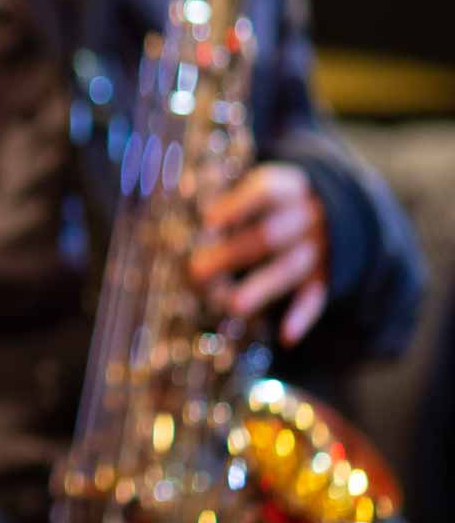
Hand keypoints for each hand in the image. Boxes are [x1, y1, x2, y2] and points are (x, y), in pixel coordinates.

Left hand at [189, 162, 328, 344]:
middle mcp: (308, 216)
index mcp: (289, 187)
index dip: (237, 207)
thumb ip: (226, 197)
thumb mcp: (255, 186)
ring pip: (291, 269)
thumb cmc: (270, 199)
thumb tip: (189, 212)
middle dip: (232, 255)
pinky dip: (303, 316)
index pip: (266, 192)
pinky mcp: (327, 273)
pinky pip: (318, 296)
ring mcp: (320, 247)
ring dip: (260, 289)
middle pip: (271, 236)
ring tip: (228, 304)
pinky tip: (285, 336)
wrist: (333, 205)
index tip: (207, 223)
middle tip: (196, 271)